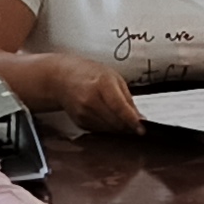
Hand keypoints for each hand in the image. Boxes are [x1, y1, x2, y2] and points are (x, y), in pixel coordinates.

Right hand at [2, 48, 140, 132]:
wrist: (61, 78)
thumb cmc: (89, 74)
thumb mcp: (114, 78)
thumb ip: (128, 99)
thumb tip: (140, 118)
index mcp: (102, 84)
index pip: (120, 108)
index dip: (132, 122)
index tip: (142, 129)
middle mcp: (91, 99)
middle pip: (115, 122)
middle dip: (128, 127)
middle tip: (135, 125)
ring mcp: (83, 112)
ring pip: (108, 129)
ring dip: (118, 128)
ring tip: (122, 120)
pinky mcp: (79, 121)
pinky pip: (99, 130)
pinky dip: (107, 127)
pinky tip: (107, 117)